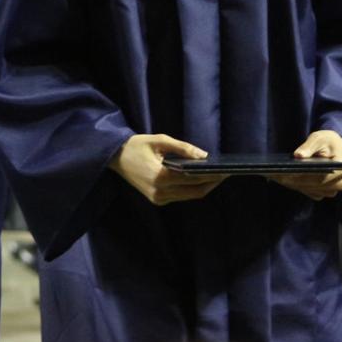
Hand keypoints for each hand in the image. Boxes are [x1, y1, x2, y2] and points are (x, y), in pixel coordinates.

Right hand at [112, 134, 226, 204]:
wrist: (115, 157)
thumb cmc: (137, 146)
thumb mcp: (160, 140)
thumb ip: (183, 148)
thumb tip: (204, 155)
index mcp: (160, 177)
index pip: (192, 178)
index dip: (211, 175)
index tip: (225, 169)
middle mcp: (160, 192)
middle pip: (194, 191)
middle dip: (212, 183)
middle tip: (226, 173)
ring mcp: (158, 199)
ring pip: (189, 196)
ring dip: (204, 187)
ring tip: (217, 176)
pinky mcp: (157, 200)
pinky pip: (180, 196)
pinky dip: (192, 189)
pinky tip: (201, 180)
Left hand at [269, 130, 341, 199]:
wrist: (336, 148)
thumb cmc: (327, 141)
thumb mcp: (318, 138)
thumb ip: (309, 146)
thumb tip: (297, 156)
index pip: (320, 178)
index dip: (301, 177)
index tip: (285, 174)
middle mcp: (339, 183)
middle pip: (312, 186)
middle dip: (292, 181)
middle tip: (274, 175)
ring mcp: (332, 190)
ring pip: (308, 190)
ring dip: (292, 184)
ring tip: (275, 176)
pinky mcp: (324, 192)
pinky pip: (308, 191)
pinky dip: (296, 185)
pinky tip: (283, 178)